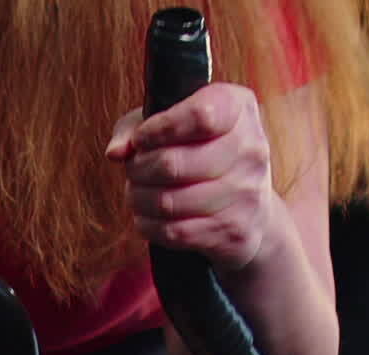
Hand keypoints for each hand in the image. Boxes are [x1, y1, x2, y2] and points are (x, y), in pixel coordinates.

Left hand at [109, 84, 286, 274]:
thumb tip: (116, 152)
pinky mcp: (236, 231)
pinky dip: (150, 225)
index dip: (159, 130)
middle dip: (139, 170)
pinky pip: (175, 232)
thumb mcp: (171, 124)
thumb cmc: (202, 153)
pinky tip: (148, 217)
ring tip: (138, 194)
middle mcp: (250, 148)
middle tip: (134, 171)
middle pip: (174, 164)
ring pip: (169, 201)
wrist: (252, 209)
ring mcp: (247, 193)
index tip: (141, 139)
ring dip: (140, 199)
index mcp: (238, 108)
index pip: (199, 116)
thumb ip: (136, 126)